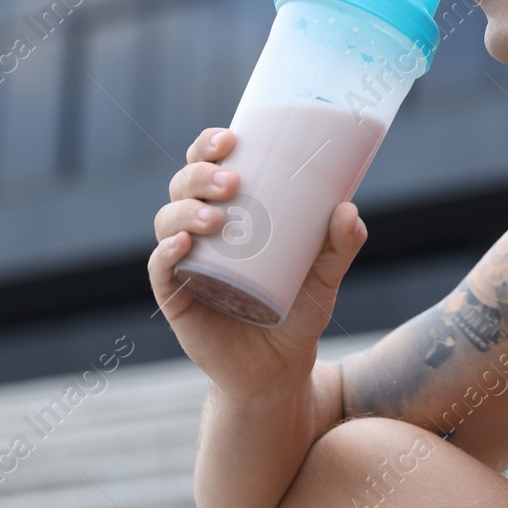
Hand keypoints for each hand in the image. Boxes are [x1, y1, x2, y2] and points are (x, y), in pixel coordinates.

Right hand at [148, 127, 368, 399]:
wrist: (279, 370)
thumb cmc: (297, 311)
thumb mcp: (325, 276)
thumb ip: (340, 245)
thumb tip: (348, 209)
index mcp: (230, 211)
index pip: (208, 164)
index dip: (209, 144)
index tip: (232, 137)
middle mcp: (200, 229)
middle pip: (183, 185)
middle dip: (201, 174)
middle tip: (233, 182)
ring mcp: (184, 263)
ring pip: (167, 220)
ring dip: (186, 210)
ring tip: (217, 218)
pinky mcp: (175, 298)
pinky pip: (159, 270)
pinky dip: (165, 253)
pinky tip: (183, 245)